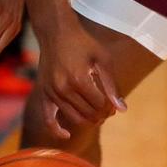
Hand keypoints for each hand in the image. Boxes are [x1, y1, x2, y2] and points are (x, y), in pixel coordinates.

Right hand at [36, 21, 125, 139]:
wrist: (56, 32)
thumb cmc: (83, 43)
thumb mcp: (102, 59)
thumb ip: (111, 85)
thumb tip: (122, 109)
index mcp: (79, 79)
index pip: (100, 105)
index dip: (110, 107)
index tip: (114, 102)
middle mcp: (63, 88)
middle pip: (88, 113)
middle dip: (102, 114)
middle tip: (108, 108)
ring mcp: (51, 92)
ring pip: (74, 117)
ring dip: (89, 119)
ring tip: (97, 113)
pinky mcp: (44, 93)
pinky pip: (48, 118)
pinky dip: (57, 130)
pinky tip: (67, 135)